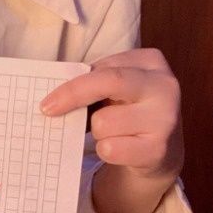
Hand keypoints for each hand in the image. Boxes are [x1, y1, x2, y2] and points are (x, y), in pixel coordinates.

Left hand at [39, 47, 183, 181]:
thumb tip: (54, 97)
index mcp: (150, 62)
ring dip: (97, 131)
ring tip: (111, 133)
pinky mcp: (158, 149)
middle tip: (48, 110)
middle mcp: (164, 86)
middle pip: (110, 81)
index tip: (47, 101)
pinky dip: (105, 150)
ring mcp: (165, 118)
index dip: (71, 84)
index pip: (104, 68)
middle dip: (74, 96)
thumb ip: (92, 84)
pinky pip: (110, 148)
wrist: (159, 150)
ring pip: (104, 121)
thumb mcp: (115, 91)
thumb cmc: (128, 113)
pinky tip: (119, 148)